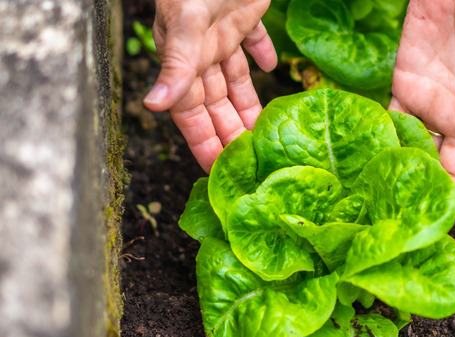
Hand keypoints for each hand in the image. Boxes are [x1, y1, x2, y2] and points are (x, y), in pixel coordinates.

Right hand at [143, 0, 276, 171]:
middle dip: (229, 133)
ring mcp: (223, 32)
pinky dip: (263, 56)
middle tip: (249, 165)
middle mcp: (202, 50)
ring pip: (236, 81)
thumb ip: (175, 65)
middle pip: (217, 103)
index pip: (192, 112)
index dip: (203, 142)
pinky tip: (273, 70)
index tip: (215, 173)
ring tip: (266, 134)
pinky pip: (254, 42)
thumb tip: (152, 107)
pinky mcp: (245, 12)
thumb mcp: (186, 24)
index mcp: (184, 58)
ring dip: (249, 106)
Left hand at [389, 0, 454, 241]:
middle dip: (444, 206)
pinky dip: (384, 146)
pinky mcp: (404, 91)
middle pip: (454, 174)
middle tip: (429, 237)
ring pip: (421, 156)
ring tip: (397, 213)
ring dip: (411, 182)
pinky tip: (375, 172)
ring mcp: (432, 109)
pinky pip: (392, 124)